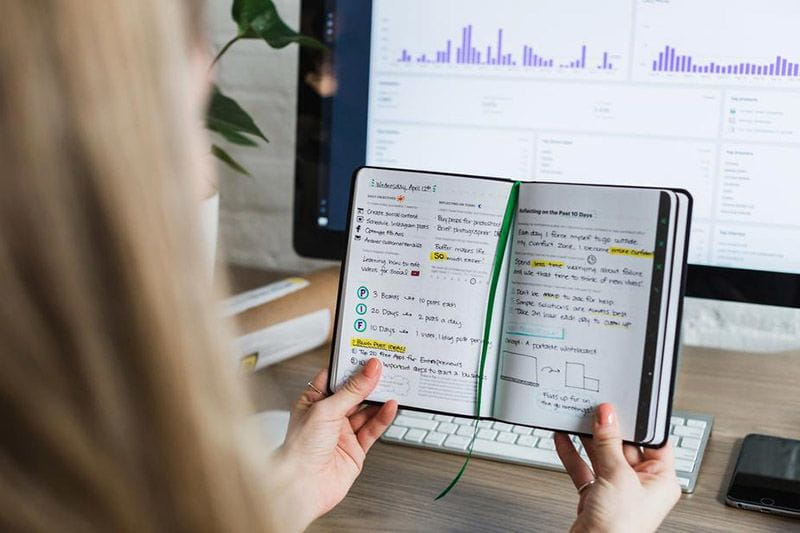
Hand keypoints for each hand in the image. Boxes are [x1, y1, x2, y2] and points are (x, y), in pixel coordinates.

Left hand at [266, 358, 397, 531]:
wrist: (301, 486)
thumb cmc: (299, 449)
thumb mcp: (326, 410)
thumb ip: (352, 390)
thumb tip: (368, 370)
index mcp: (314, 402)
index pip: (336, 378)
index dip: (351, 366)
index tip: (367, 354)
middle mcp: (328, 417)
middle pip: (354, 394)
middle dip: (369, 382)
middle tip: (386, 368)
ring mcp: (342, 433)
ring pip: (366, 411)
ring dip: (379, 399)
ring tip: (393, 385)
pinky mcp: (355, 449)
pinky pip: (372, 429)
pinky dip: (383, 418)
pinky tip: (390, 407)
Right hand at [554, 403, 680, 532]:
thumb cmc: (622, 528)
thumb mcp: (618, 476)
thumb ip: (609, 443)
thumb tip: (607, 415)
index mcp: (661, 479)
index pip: (653, 440)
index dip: (639, 422)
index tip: (624, 404)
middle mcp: (640, 484)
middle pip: (623, 445)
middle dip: (608, 428)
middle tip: (595, 409)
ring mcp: (616, 490)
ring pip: (601, 455)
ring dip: (587, 438)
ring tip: (576, 418)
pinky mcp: (595, 495)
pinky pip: (584, 468)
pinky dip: (573, 453)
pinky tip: (564, 438)